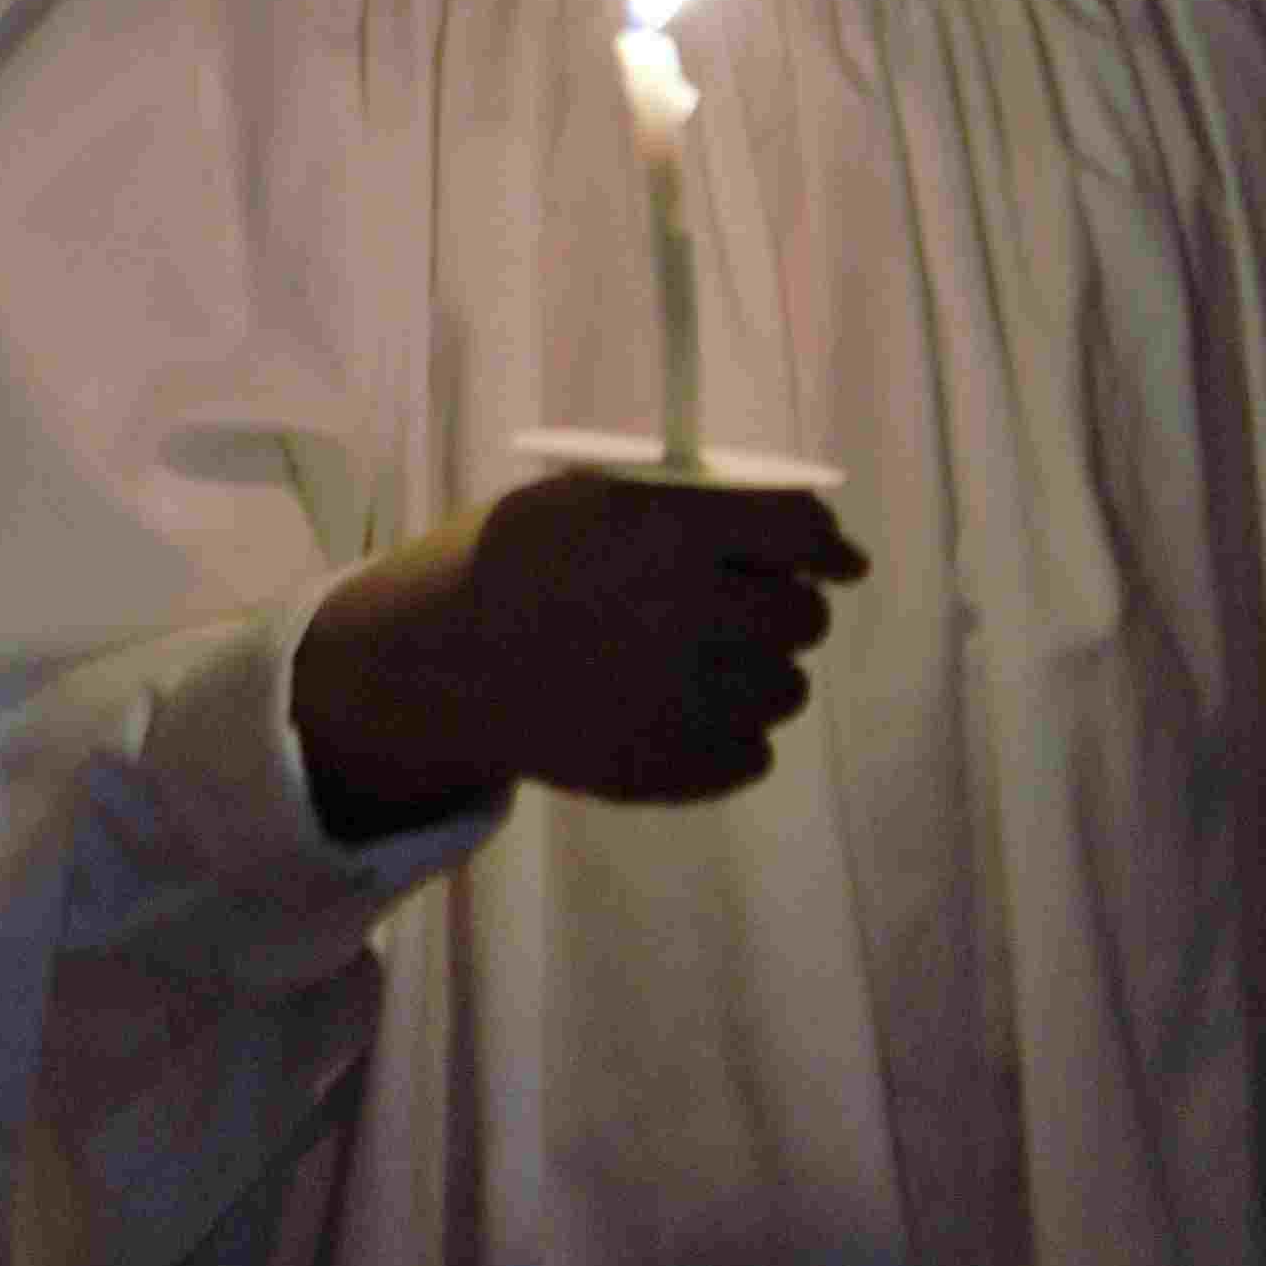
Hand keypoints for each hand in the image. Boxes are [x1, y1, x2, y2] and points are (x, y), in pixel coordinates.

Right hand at [288, 469, 869, 837]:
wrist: (430, 664)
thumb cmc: (509, 564)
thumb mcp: (585, 498)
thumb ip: (689, 505)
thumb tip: (804, 531)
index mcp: (669, 530)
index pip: (799, 529)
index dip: (825, 541)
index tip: (835, 560)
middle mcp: (693, 611)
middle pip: (804, 616)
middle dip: (783, 609)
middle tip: (735, 612)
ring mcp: (688, 698)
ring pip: (786, 689)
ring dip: (754, 674)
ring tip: (681, 667)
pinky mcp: (677, 767)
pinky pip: (753, 753)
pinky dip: (727, 735)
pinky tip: (666, 714)